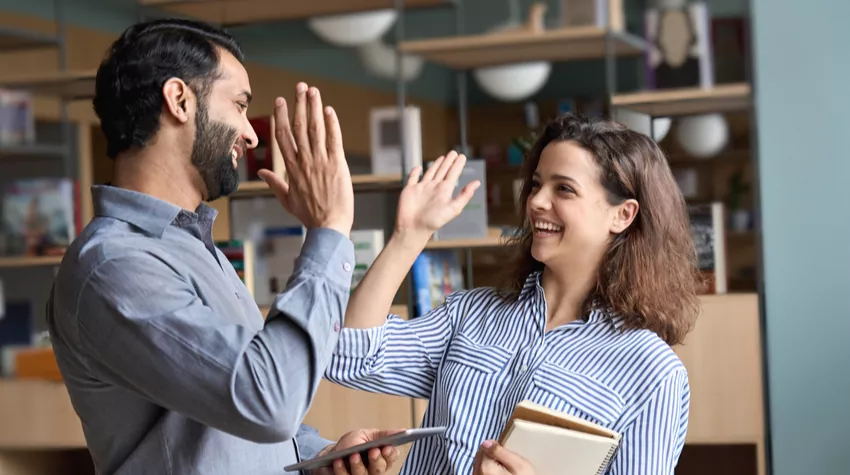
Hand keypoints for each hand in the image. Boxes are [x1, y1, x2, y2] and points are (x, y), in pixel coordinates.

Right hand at [258, 82, 353, 236]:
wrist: (328, 227)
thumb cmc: (310, 215)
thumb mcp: (287, 200)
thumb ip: (275, 183)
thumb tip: (263, 172)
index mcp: (291, 169)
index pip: (283, 136)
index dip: (281, 116)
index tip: (281, 100)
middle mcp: (304, 161)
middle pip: (298, 127)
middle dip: (299, 104)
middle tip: (300, 86)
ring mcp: (320, 162)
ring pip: (315, 129)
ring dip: (314, 108)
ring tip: (313, 91)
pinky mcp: (337, 165)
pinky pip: (334, 140)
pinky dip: (332, 124)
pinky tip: (329, 110)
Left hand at [309, 428, 401, 474]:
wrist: (331, 454)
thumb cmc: (351, 444)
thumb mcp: (367, 435)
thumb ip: (383, 435)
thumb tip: (403, 430)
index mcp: (382, 457)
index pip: (391, 458)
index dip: (389, 454)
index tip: (386, 447)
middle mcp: (373, 470)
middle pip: (379, 470)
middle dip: (376, 461)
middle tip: (373, 451)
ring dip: (358, 465)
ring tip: (353, 455)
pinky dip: (342, 469)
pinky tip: (339, 461)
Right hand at [394, 151, 479, 243]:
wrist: (414, 229)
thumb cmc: (433, 221)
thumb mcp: (453, 208)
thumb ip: (465, 195)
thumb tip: (477, 183)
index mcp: (444, 191)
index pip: (453, 174)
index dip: (458, 165)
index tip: (462, 156)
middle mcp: (434, 188)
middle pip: (443, 171)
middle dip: (448, 162)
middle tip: (454, 152)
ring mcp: (422, 188)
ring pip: (430, 172)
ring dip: (436, 165)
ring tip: (442, 157)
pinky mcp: (410, 190)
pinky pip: (412, 178)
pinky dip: (415, 172)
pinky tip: (418, 168)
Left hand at [473, 440, 535, 474]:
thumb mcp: (520, 465)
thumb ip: (501, 451)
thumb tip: (487, 442)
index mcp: (486, 467)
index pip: (484, 447)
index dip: (495, 449)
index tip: (506, 456)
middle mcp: (477, 474)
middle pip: (479, 456)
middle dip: (490, 456)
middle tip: (506, 465)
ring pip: (479, 465)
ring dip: (488, 465)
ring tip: (503, 472)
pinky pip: (480, 473)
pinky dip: (487, 472)